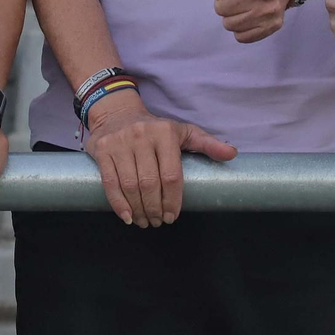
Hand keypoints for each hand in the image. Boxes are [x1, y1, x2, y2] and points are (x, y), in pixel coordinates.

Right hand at [84, 89, 236, 227]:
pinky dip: (118, 204)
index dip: (173, 200)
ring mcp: (119, 143)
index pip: (172, 175)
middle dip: (155, 208)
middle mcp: (141, 135)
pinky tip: (127, 217)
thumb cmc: (155, 128)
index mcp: (165, 132)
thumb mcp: (183, 132)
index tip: (173, 216)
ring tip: (145, 221)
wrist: (117, 113)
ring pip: (130, 185)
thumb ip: (208, 143)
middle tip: (159, 222)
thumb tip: (232, 154)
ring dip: (139, 210)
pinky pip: (110, 182)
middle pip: (150, 183)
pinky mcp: (102, 150)